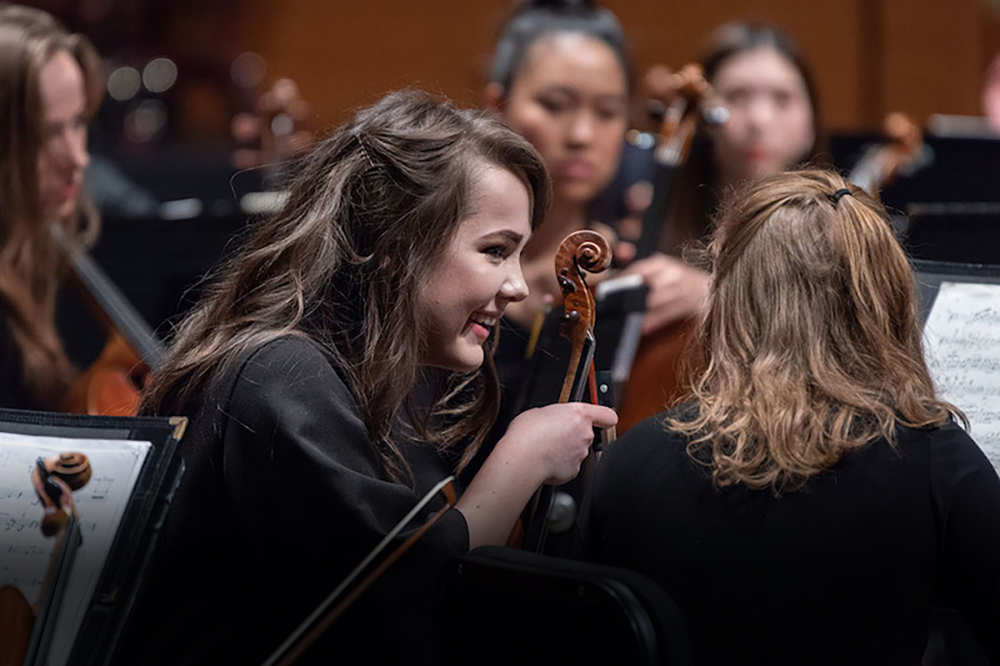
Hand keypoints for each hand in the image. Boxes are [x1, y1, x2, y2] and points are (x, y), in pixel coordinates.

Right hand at [501, 402, 617, 485]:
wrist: (522, 459)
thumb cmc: (527, 434)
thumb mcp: (538, 411)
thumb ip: (553, 414)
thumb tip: (551, 419)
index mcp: (579, 415)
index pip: (607, 415)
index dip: (604, 417)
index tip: (601, 418)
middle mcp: (585, 434)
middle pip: (587, 433)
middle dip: (573, 434)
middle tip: (554, 434)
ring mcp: (581, 454)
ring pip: (577, 450)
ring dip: (566, 449)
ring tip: (546, 448)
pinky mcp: (574, 471)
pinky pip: (570, 465)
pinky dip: (560, 464)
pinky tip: (545, 459)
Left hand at [623, 253, 709, 333]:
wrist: (709, 288)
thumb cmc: (680, 280)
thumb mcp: (662, 269)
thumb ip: (641, 272)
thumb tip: (619, 272)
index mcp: (662, 263)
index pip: (638, 269)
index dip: (622, 281)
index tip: (609, 291)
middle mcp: (672, 273)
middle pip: (646, 285)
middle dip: (629, 297)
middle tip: (615, 306)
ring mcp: (681, 289)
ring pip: (654, 301)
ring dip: (638, 311)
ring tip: (625, 318)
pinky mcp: (686, 305)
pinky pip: (665, 315)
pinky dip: (652, 322)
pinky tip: (641, 327)